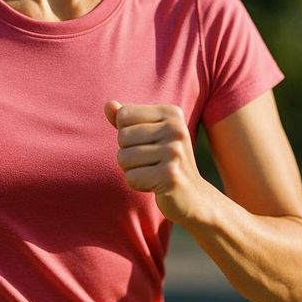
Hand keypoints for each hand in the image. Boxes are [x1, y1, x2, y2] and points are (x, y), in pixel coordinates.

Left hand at [104, 100, 214, 224]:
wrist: (193, 196)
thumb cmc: (166, 162)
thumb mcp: (149, 136)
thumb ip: (128, 120)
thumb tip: (108, 105)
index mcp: (172, 113)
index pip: (124, 115)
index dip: (127, 134)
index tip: (147, 144)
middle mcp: (175, 129)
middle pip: (122, 137)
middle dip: (128, 154)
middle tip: (151, 163)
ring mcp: (174, 152)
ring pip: (123, 158)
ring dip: (132, 170)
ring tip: (152, 173)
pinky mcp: (170, 176)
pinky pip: (131, 178)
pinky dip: (138, 185)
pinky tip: (155, 185)